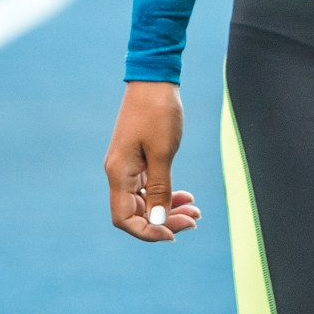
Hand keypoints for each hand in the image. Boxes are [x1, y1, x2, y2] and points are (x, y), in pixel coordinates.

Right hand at [104, 81, 199, 242]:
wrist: (154, 80)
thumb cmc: (158, 112)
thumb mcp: (162, 152)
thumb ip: (160, 189)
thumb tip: (159, 221)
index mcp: (119, 173)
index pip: (125, 219)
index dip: (148, 231)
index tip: (174, 232)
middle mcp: (118, 173)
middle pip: (136, 213)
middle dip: (165, 221)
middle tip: (194, 220)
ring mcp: (127, 167)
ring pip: (144, 202)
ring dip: (168, 209)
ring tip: (195, 211)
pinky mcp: (137, 160)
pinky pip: (148, 188)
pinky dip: (166, 195)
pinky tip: (186, 196)